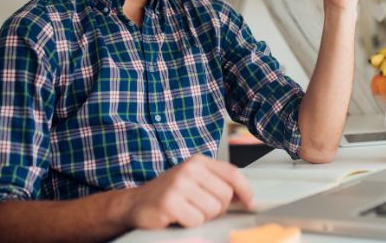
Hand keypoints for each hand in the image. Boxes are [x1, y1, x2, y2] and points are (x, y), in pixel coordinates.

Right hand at [125, 154, 252, 227]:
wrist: (136, 203)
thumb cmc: (170, 194)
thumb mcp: (195, 181)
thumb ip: (218, 183)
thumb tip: (245, 197)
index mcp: (198, 162)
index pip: (233, 174)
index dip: (245, 190)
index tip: (249, 203)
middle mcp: (189, 169)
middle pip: (225, 196)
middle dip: (217, 208)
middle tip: (199, 207)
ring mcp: (178, 185)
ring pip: (212, 210)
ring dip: (201, 216)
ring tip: (186, 210)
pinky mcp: (170, 203)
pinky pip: (196, 220)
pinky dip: (189, 223)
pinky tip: (177, 216)